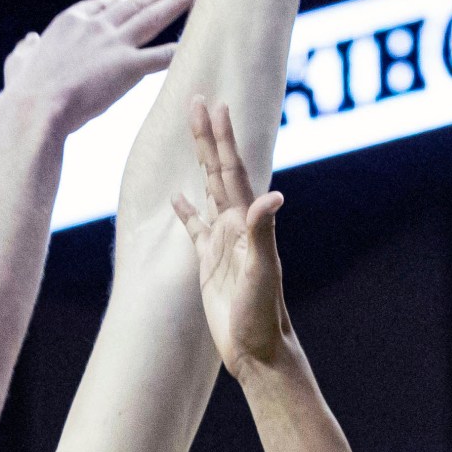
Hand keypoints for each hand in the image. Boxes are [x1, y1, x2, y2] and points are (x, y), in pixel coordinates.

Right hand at [2, 0, 197, 133]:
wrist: (37, 106)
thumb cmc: (24, 91)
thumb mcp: (18, 64)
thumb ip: (25, 51)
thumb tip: (28, 41)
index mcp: (69, 22)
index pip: (99, 4)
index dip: (116, 1)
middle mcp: (96, 27)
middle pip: (134, 4)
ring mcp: (114, 44)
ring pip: (152, 19)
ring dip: (175, 4)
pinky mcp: (129, 66)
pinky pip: (162, 55)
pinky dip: (180, 49)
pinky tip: (196, 43)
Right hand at [169, 99, 291, 377]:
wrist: (258, 351)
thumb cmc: (263, 316)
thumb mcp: (262, 273)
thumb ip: (263, 234)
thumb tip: (274, 196)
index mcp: (246, 224)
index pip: (232, 172)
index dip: (223, 139)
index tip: (216, 106)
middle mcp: (236, 226)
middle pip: (218, 171)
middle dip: (208, 137)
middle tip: (197, 101)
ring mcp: (222, 243)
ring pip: (208, 191)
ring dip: (201, 161)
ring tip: (194, 133)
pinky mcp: (208, 263)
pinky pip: (194, 228)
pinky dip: (186, 210)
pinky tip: (178, 197)